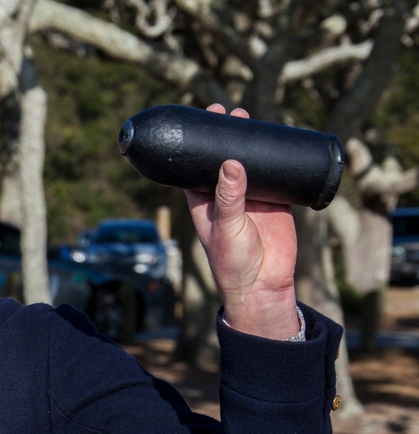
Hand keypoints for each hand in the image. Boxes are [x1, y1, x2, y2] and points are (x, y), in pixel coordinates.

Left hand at [185, 104, 300, 339]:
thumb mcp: (227, 227)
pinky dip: (275, 157)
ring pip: (248, 162)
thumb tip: (230, 163)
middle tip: (228, 110)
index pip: (196, 165)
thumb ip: (229, 198)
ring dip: (248, 141)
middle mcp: (224, 196)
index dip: (198, 143)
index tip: (203, 120)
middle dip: (225, 134)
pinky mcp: (274, 200)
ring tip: (247, 115)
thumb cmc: (233, 261)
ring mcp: (249, 196)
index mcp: (203, 201)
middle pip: (222, 158)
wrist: (263, 283)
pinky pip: (274, 173)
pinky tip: (277, 138)